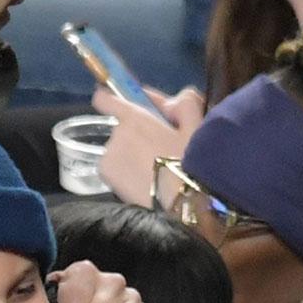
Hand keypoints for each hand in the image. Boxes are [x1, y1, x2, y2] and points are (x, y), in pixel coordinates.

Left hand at [93, 86, 204, 205]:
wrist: (181, 203)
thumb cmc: (191, 162)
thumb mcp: (197, 125)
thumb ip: (184, 102)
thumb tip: (171, 102)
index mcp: (135, 118)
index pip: (106, 99)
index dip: (110, 99)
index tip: (116, 103)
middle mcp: (115, 134)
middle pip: (123, 128)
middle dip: (138, 133)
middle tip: (161, 148)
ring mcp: (108, 157)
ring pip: (120, 150)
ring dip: (132, 154)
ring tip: (155, 169)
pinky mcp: (105, 178)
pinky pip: (115, 168)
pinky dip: (126, 172)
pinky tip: (145, 180)